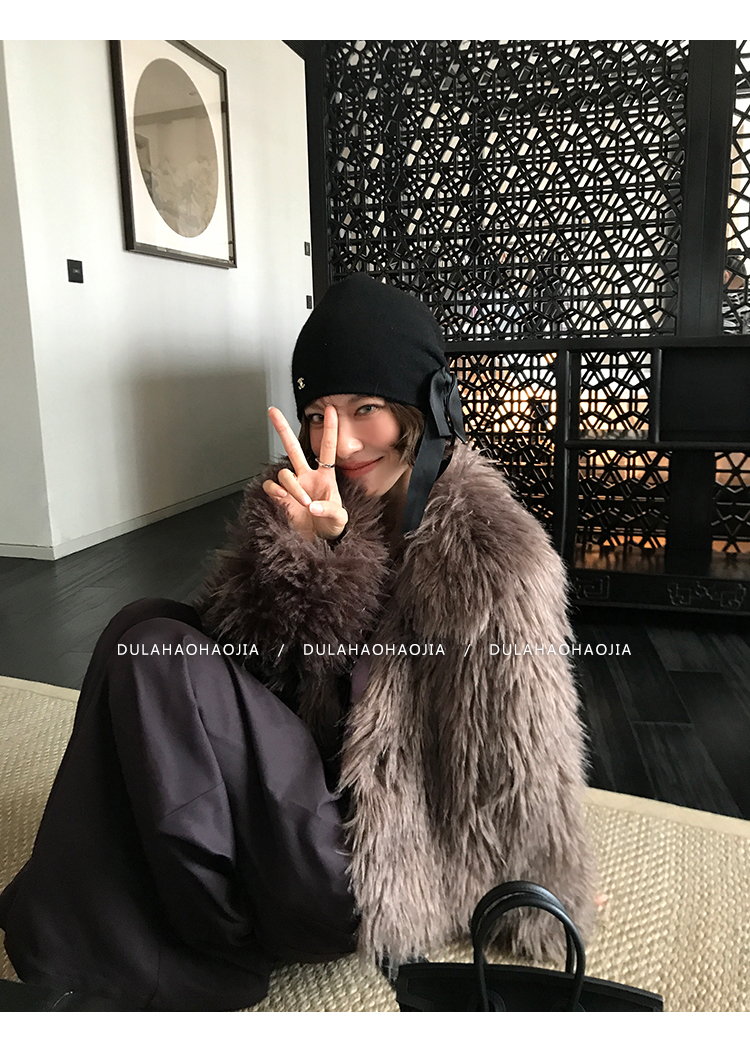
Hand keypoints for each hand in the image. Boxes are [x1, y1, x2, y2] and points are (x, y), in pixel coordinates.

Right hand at [262, 406, 348, 540]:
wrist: (318, 539)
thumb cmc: (332, 526)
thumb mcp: (340, 519)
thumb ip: (330, 510)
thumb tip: (313, 506)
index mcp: (325, 475)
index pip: (327, 448)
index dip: (330, 429)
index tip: (332, 409)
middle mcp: (306, 476)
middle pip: (293, 447)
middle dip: (283, 429)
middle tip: (273, 411)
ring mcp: (292, 485)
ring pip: (284, 473)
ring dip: (292, 487)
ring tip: (303, 502)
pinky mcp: (280, 497)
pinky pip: (271, 486)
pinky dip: (276, 492)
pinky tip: (283, 499)